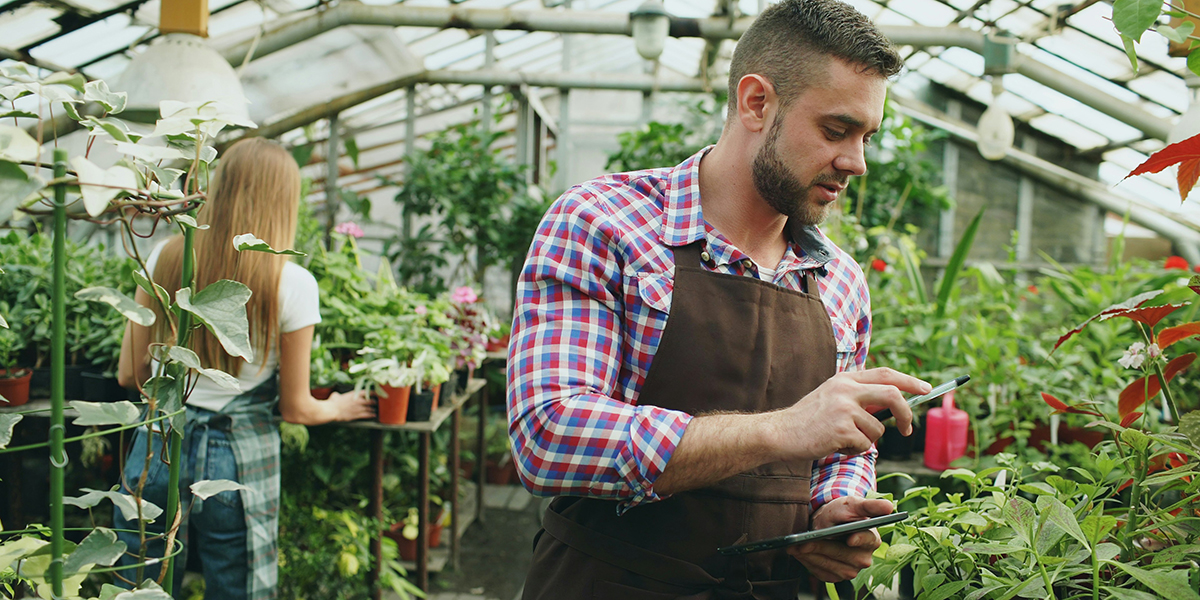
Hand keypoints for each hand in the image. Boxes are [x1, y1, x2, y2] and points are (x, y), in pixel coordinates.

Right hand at [329, 389, 374, 420]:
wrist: (332, 410)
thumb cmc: (333, 402)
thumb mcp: (336, 395)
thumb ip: (339, 395)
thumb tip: (337, 395)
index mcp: (354, 394)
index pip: (367, 392)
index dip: (373, 393)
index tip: (376, 393)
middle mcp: (358, 401)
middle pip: (371, 401)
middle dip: (374, 402)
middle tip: (375, 402)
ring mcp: (359, 408)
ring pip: (370, 408)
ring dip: (373, 409)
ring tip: (374, 410)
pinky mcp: (357, 415)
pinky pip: (367, 415)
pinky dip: (371, 415)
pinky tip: (374, 415)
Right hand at [771, 368, 928, 460]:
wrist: (779, 433)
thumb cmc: (807, 421)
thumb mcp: (831, 397)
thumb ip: (857, 397)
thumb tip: (891, 406)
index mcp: (844, 379)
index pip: (885, 374)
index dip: (909, 381)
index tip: (925, 389)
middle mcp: (846, 390)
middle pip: (892, 395)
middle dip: (906, 414)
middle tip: (907, 429)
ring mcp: (844, 409)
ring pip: (878, 430)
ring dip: (867, 441)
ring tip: (843, 441)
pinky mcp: (842, 429)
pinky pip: (864, 445)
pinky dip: (854, 451)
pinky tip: (835, 446)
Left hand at [786, 497, 892, 581]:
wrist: (829, 522)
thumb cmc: (843, 511)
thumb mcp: (853, 504)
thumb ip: (870, 506)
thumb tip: (889, 506)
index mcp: (872, 539)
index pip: (867, 540)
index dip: (858, 540)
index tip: (849, 538)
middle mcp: (863, 558)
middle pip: (843, 555)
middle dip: (821, 548)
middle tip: (802, 543)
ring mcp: (851, 569)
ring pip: (830, 566)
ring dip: (810, 557)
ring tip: (794, 547)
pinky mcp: (837, 575)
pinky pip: (821, 573)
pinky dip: (808, 563)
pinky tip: (799, 553)